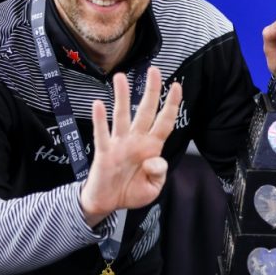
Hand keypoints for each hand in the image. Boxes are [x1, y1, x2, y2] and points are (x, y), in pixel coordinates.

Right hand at [80, 66, 181, 226]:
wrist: (107, 204)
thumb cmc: (131, 192)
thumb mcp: (153, 188)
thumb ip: (158, 173)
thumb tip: (156, 159)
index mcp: (152, 147)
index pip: (164, 122)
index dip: (171, 105)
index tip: (177, 86)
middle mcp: (136, 140)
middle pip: (145, 111)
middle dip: (151, 91)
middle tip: (154, 70)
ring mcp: (119, 144)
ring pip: (122, 116)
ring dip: (122, 97)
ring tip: (121, 77)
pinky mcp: (104, 152)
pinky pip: (102, 133)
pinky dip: (100, 120)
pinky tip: (98, 104)